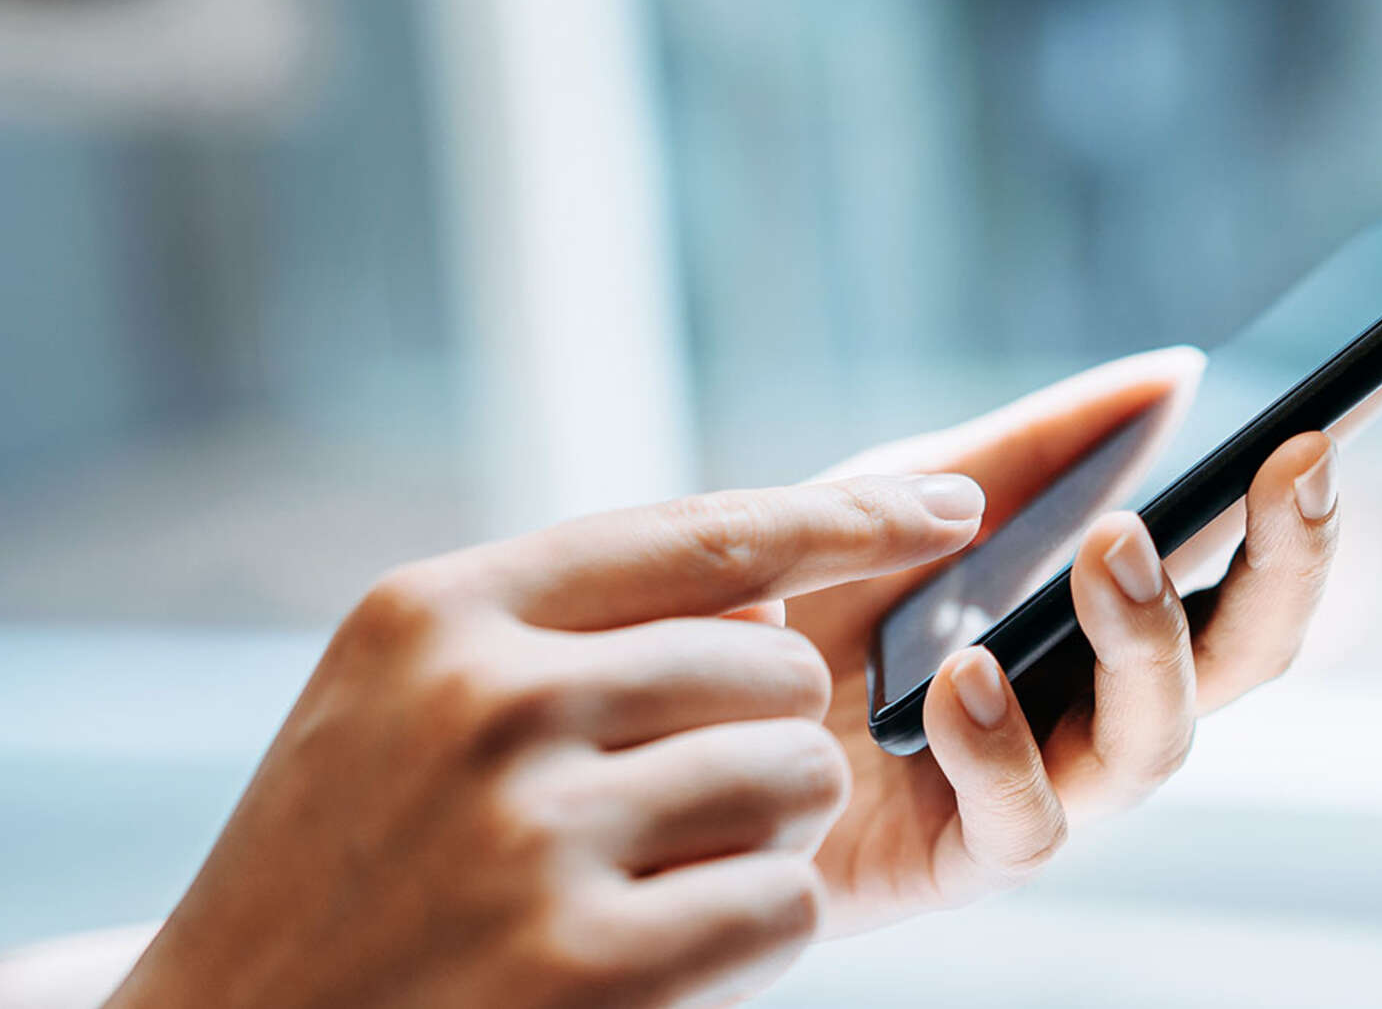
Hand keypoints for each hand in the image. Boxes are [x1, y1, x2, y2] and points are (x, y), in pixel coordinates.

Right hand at [105, 475, 988, 1008]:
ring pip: (796, 780)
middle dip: (772, 735)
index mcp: (440, 612)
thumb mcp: (405, 701)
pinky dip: (756, 932)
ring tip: (666, 878)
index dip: (847, 521)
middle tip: (690, 802)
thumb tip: (774, 588)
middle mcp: (485, 702)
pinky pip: (781, 904)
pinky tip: (666, 956)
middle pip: (773, 669)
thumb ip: (571, 625)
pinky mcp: (583, 968)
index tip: (951, 507)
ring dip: (770, 838)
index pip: (702, 532)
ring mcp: (530, 835)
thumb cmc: (341, 866)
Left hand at [789, 342, 1381, 933]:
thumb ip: (1036, 443)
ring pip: (1158, 746)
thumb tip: (1178, 372)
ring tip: (1109, 548)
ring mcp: (1039, 784)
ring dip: (1150, 640)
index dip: (1302, 515)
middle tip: (1290, 471)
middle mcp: (1093, 704)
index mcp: (1100, 617)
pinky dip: (1008, 746)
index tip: (1324, 434)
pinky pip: (1027, 824)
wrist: (667, 700)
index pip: (1240, 571)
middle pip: (1244, 661)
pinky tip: (964, 680)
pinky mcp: (962, 862)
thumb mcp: (910, 493)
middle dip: (1288, 567)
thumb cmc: (803, 600)